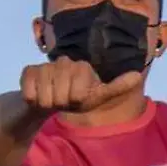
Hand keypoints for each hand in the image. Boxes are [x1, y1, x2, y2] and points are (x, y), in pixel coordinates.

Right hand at [20, 57, 141, 112]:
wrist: (48, 101)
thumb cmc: (76, 98)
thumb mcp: (99, 96)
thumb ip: (117, 86)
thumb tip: (138, 75)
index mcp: (82, 67)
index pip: (79, 95)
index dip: (77, 102)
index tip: (78, 99)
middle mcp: (65, 62)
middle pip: (61, 96)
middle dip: (62, 104)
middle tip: (63, 100)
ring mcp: (45, 65)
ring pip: (45, 96)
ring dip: (47, 103)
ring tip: (51, 97)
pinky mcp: (28, 70)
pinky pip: (30, 93)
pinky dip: (33, 100)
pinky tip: (37, 94)